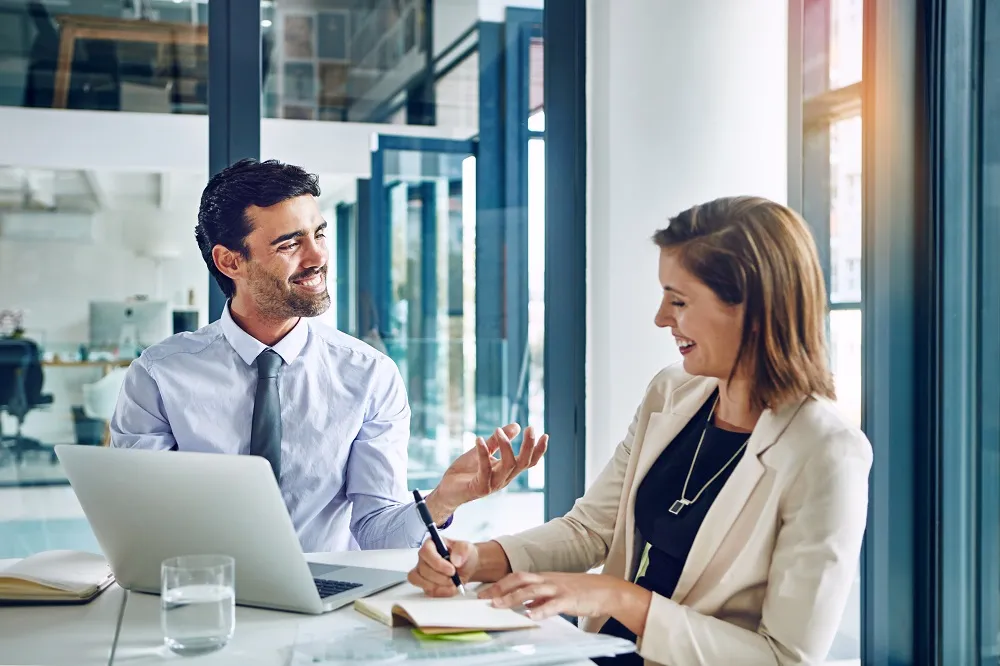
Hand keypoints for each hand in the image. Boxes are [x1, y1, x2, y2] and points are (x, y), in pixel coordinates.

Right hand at [407, 537, 479, 596]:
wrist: (466, 567)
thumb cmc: (462, 555)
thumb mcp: (466, 548)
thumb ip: (462, 550)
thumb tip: (455, 560)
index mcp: (431, 544)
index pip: (426, 552)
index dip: (437, 563)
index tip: (452, 570)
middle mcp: (423, 558)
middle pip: (424, 570)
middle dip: (441, 577)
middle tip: (455, 578)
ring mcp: (422, 572)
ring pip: (423, 582)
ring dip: (441, 586)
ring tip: (453, 582)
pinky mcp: (425, 585)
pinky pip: (428, 592)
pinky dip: (442, 592)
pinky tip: (451, 588)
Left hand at [426, 424, 547, 518]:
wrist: (447, 490)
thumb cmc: (466, 472)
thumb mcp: (483, 451)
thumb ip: (497, 441)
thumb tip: (516, 426)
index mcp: (506, 470)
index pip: (528, 462)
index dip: (538, 450)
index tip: (545, 435)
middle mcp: (503, 479)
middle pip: (522, 463)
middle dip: (529, 446)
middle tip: (531, 428)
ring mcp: (492, 484)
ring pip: (508, 466)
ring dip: (506, 446)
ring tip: (498, 430)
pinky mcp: (479, 487)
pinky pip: (485, 469)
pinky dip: (483, 453)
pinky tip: (479, 440)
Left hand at [479, 572, 650, 631]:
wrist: (606, 590)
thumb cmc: (581, 592)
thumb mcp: (557, 591)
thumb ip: (541, 597)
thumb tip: (525, 605)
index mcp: (544, 577)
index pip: (517, 577)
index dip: (499, 583)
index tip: (484, 592)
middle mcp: (548, 580)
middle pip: (519, 579)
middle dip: (500, 588)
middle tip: (484, 598)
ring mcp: (558, 588)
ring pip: (531, 590)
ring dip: (513, 598)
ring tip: (499, 606)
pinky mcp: (569, 599)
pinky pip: (552, 605)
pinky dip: (540, 610)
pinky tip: (530, 615)